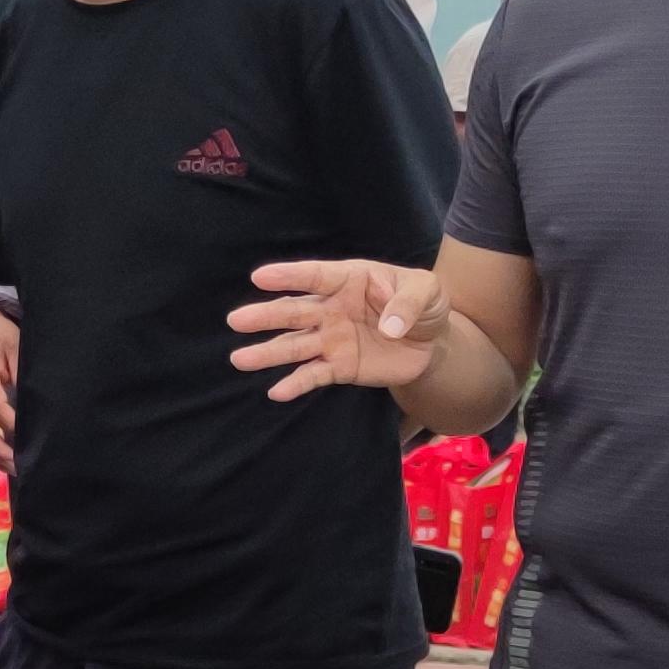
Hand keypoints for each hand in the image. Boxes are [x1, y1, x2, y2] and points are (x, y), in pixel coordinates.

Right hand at [230, 254, 441, 406]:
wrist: (432, 342)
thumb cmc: (425, 304)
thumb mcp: (428, 292)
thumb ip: (408, 304)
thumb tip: (389, 327)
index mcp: (350, 280)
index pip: (316, 276)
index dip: (290, 276)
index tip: (259, 277)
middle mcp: (333, 308)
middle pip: (295, 312)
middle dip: (265, 316)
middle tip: (236, 320)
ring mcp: (332, 339)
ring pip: (296, 346)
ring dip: (269, 353)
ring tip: (239, 359)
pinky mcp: (339, 366)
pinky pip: (314, 375)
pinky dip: (296, 384)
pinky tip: (276, 392)